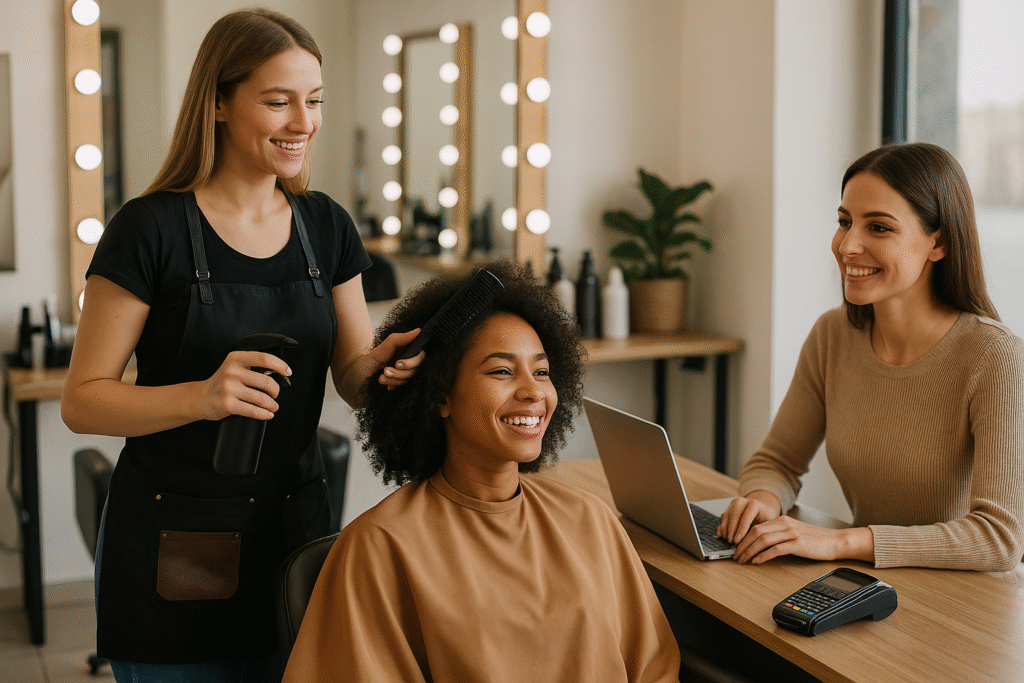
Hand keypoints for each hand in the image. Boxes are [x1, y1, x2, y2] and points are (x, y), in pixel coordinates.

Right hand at [198, 350, 291, 420]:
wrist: (201, 397)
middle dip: (275, 391)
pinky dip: (264, 414)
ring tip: (273, 406)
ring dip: (272, 405)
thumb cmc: (222, 382)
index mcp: (236, 358)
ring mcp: (228, 388)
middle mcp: (231, 371)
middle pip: (266, 382)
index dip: (280, 365)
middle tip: (275, 395)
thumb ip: (252, 367)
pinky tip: (267, 414)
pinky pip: (253, 411)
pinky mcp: (227, 404)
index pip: (264, 358)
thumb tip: (277, 374)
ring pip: (262, 398)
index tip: (287, 372)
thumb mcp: (234, 367)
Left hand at [362, 329, 424, 388]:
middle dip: (400, 372)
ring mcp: (403, 376)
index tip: (399, 363)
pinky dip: (393, 386)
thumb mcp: (383, 348)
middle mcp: (406, 364)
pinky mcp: (399, 387)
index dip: (413, 362)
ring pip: (409, 380)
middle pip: (415, 370)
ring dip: (394, 379)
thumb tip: (417, 331)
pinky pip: (403, 389)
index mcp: (406, 352)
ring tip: (381, 377)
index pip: (420, 357)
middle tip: (385, 370)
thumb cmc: (367, 362)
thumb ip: (400, 339)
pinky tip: (384, 383)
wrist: (354, 379)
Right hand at [717, 492, 781, 544]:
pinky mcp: (728, 508)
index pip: (746, 516)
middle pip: (734, 515)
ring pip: (726, 516)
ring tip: (728, 541)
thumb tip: (752, 544)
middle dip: (731, 530)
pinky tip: (723, 536)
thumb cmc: (766, 520)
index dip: (741, 529)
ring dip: (726, 530)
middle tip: (731, 542)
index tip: (737, 540)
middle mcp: (743, 502)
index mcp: (754, 504)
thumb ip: (760, 531)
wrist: (763, 511)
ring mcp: (734, 504)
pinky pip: (723, 518)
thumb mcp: (768, 524)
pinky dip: (722, 527)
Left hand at [732, 517, 873, 564]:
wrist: (836, 541)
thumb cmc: (816, 540)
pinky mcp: (798, 544)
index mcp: (782, 520)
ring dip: (750, 551)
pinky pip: (776, 549)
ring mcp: (791, 533)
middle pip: (756, 532)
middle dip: (742, 545)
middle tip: (735, 556)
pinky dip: (764, 555)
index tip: (736, 548)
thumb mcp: (794, 532)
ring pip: (763, 540)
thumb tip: (761, 544)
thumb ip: (779, 534)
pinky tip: (757, 561)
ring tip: (743, 560)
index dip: (743, 538)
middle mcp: (785, 524)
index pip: (756, 527)